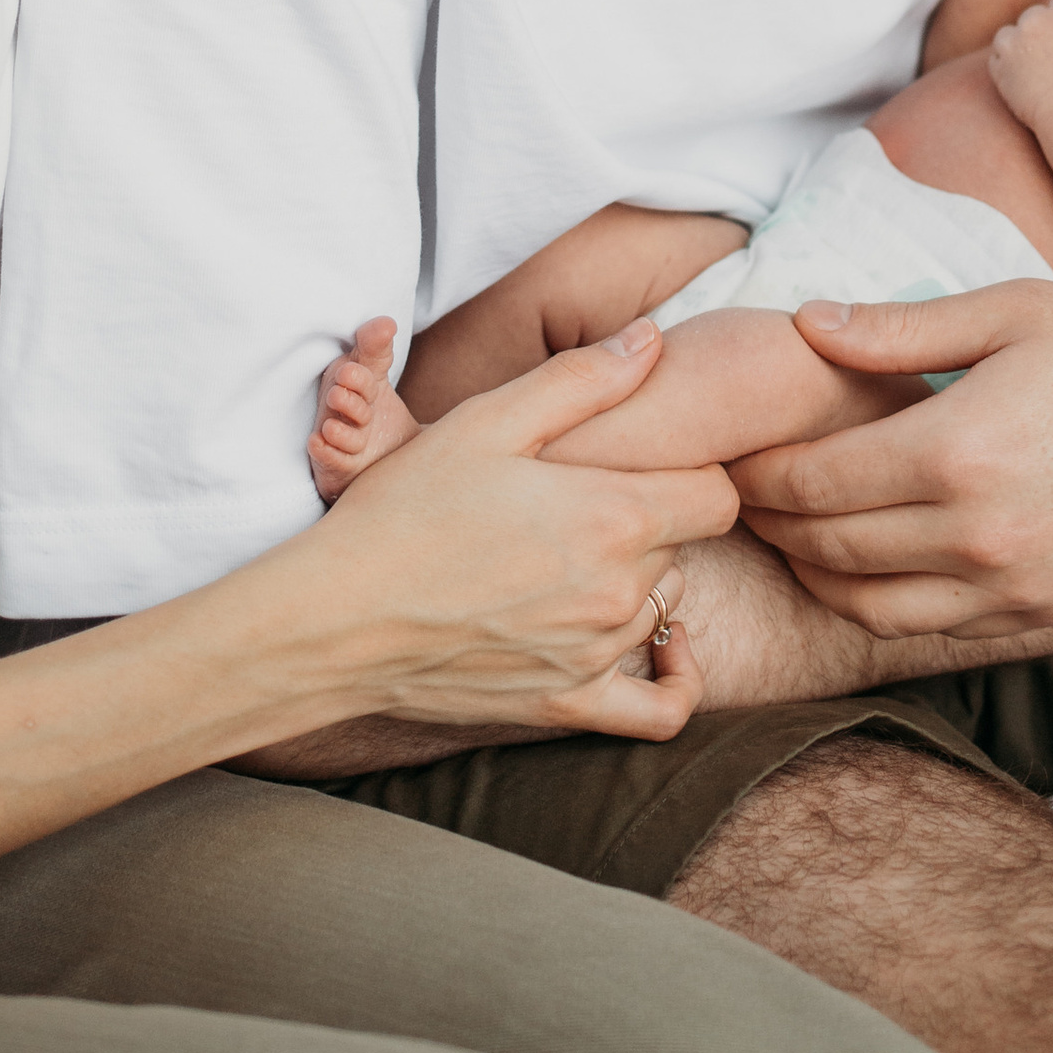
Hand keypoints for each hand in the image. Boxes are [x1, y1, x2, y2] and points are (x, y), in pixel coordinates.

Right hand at [294, 321, 737, 741]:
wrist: (335, 618)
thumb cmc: (405, 509)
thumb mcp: (487, 421)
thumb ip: (582, 380)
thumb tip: (652, 341)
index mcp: (612, 516)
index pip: (716, 492)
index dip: (689, 468)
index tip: (645, 460)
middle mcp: (618, 592)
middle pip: (685, 545)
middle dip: (649, 517)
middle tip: (582, 500)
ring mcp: (596, 655)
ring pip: (665, 606)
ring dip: (640, 580)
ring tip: (574, 554)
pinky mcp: (566, 704)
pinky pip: (660, 711)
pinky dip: (675, 677)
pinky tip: (663, 648)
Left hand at [728, 279, 1052, 640]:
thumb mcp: (1011, 311)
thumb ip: (898, 329)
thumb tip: (805, 324)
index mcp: (957, 452)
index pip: (813, 484)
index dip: (760, 472)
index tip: (735, 453)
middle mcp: (979, 537)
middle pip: (829, 551)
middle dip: (773, 523)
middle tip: (746, 493)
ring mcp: (1017, 590)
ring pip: (870, 609)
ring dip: (818, 575)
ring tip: (798, 533)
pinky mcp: (1050, 620)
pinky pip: (935, 629)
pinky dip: (886, 605)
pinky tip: (875, 565)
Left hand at [988, 0, 1052, 124]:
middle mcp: (1038, 20)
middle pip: (1034, 15)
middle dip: (1040, 30)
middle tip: (1050, 55)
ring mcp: (1015, 41)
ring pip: (1008, 33)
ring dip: (1016, 45)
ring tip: (1031, 68)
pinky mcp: (1000, 64)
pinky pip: (997, 59)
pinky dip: (1005, 67)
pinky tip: (1021, 81)